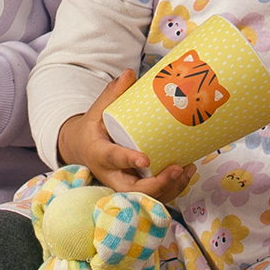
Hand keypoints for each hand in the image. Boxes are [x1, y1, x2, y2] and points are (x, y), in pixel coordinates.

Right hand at [56, 92, 185, 200]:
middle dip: (158, 184)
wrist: (83, 149)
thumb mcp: (96, 111)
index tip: (145, 160)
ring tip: (186, 169)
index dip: (129, 161)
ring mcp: (124, 185)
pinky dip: (173, 188)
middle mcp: (111, 175)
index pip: (113, 159)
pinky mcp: (134, 188)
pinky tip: (186, 174)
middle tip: (176, 168)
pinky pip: (155, 194)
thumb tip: (129, 73)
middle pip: (134, 189)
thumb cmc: (93, 130)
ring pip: (148, 196)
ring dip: (170, 187)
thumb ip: (112, 94)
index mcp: (99, 154)